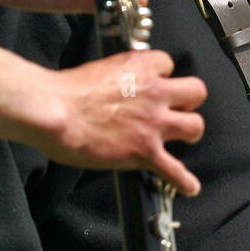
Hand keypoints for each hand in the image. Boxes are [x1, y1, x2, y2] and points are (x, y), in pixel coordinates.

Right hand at [45, 49, 206, 194]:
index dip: (163, 75)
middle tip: (179, 109)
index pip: (168, 64)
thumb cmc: (66, 91)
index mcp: (141, 68)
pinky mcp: (144, 151)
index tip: (157, 83)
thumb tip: (119, 87)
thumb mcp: (101, 68)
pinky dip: (183, 180)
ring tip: (184, 138)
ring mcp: (152, 123)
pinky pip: (173, 170)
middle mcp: (154, 93)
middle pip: (196, 92)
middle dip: (189, 101)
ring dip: (190, 132)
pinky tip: (189, 186)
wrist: (54, 110)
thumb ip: (120, 77)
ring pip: (195, 126)